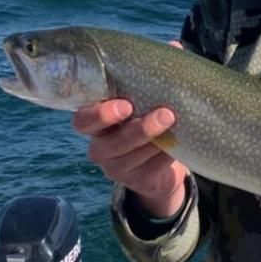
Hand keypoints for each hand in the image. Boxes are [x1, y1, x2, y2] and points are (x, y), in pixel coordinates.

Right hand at [72, 98, 188, 218]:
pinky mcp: (138, 181)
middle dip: (141, 129)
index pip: (83, 121)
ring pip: (135, 156)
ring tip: (175, 125)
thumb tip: (160, 79)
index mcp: (94, 125)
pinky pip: (153, 167)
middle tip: (165, 114)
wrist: (159, 157)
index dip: (100, 115)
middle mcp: (100, 149)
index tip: (126, 105)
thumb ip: (136, 96)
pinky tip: (177, 143)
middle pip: (113, 143)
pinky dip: (166, 154)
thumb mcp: (135, 106)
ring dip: (158, 140)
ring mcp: (117, 168)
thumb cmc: (143, 118)